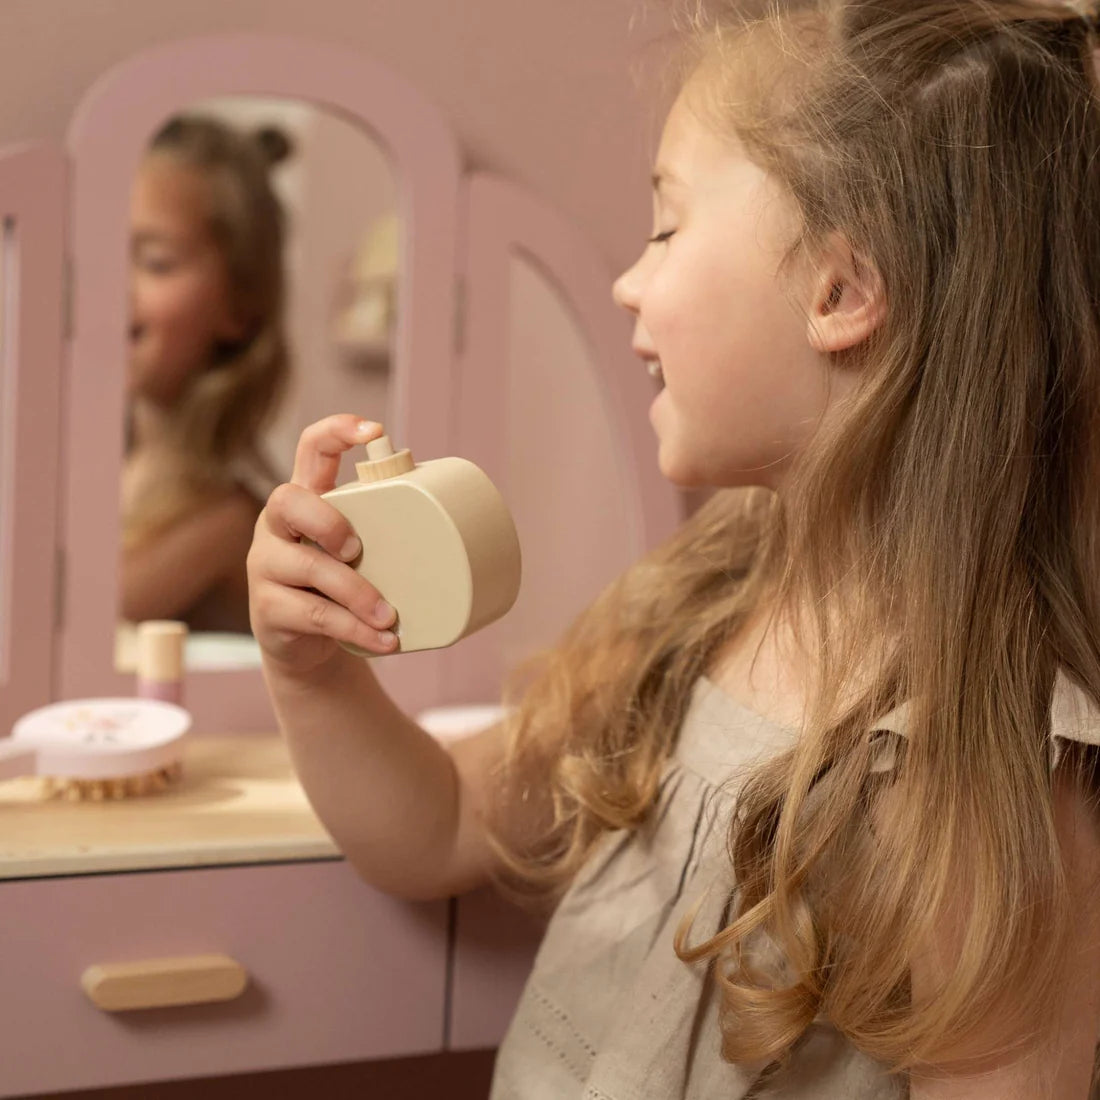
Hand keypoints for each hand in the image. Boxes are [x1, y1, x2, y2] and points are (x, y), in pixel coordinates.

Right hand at [247, 414, 399, 674]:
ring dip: (356, 591)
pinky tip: (383, 639)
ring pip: (307, 567)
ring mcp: (267, 566)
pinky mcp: (269, 609)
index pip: (310, 448)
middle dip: (328, 522)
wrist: (309, 648)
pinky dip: (354, 629)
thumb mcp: (361, 551)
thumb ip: (388, 531)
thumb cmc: (344, 585)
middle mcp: (278, 526)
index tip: (375, 429)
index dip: (336, 431)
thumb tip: (465, 519)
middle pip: (288, 501)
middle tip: (358, 549)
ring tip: (390, 615)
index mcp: (305, 499)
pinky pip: (313, 616)